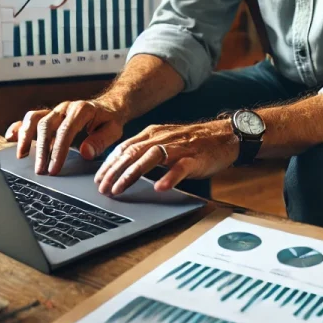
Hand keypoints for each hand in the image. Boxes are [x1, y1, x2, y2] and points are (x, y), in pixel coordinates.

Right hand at [4, 98, 125, 174]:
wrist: (109, 107)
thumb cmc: (110, 120)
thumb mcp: (114, 130)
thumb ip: (101, 140)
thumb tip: (85, 152)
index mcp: (82, 110)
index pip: (66, 131)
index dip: (58, 151)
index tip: (54, 168)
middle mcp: (65, 108)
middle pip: (46, 125)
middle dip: (41, 150)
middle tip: (40, 170)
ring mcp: (55, 110)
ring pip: (34, 119)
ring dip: (25, 137)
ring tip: (21, 156)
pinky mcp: (49, 114)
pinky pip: (31, 118)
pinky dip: (19, 126)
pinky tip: (10, 137)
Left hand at [93, 120, 239, 195]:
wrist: (225, 135)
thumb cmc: (194, 141)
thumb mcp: (166, 140)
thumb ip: (146, 148)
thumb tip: (122, 164)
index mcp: (154, 133)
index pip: (125, 147)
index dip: (109, 163)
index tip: (98, 179)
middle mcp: (163, 138)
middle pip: (133, 152)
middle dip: (114, 171)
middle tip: (102, 188)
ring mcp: (179, 147)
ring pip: (151, 157)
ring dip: (132, 174)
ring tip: (119, 189)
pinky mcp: (195, 158)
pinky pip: (180, 167)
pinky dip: (169, 177)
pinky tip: (160, 187)